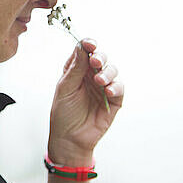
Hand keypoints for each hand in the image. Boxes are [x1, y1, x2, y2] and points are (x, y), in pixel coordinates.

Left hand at [48, 39, 123, 165]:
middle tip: (95, 61)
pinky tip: (108, 90)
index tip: (89, 44)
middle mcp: (91, 76)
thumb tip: (81, 47)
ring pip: (112, 70)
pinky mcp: (114, 100)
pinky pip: (119, 88)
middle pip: (101, 58)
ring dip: (107, 72)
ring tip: (99, 80)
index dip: (88, 45)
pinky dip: (115, 86)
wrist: (70, 138)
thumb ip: (74, 69)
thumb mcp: (65, 88)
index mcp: (76, 70)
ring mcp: (103, 87)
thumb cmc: (63, 113)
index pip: (84, 52)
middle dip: (100, 56)